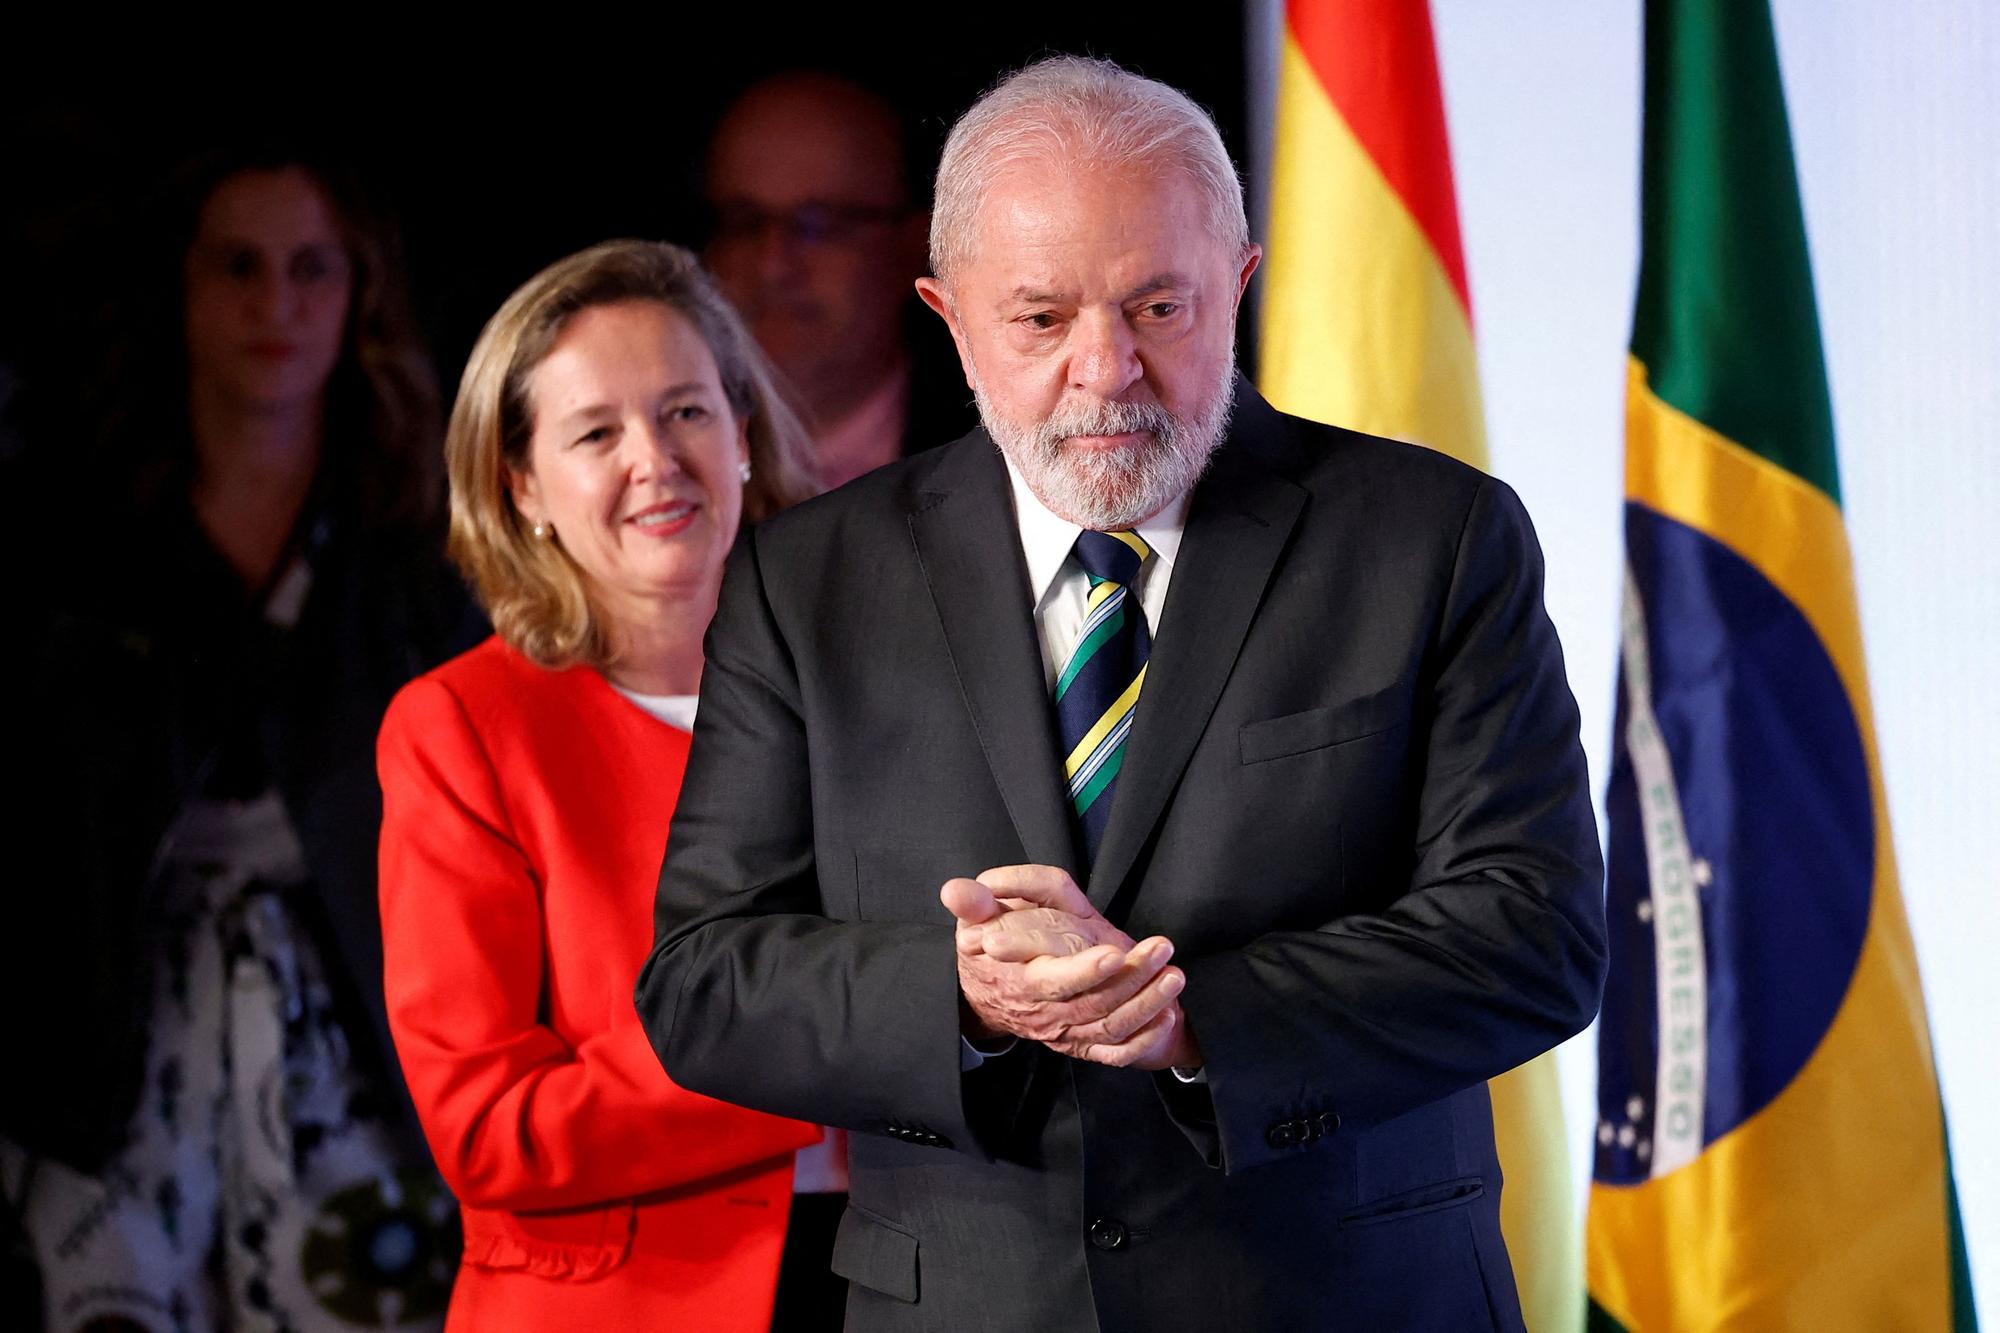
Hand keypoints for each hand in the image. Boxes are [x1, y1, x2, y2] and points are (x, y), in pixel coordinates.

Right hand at [940, 865, 1194, 1069]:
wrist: (984, 998)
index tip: (1115, 952)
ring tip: (1174, 975)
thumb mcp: (975, 920)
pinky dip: (1143, 1040)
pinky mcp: (1081, 1043)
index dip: (1085, 971)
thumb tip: (956, 890)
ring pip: (1109, 1027)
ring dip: (1146, 1005)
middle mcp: (1045, 1013)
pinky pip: (1115, 1052)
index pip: (1054, 982)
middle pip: (1093, 1003)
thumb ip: (974, 904)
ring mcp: (1065, 1031)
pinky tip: (1168, 1017)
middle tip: (1161, 950)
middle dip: (1132, 980)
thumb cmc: (988, 948)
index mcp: (1021, 981)